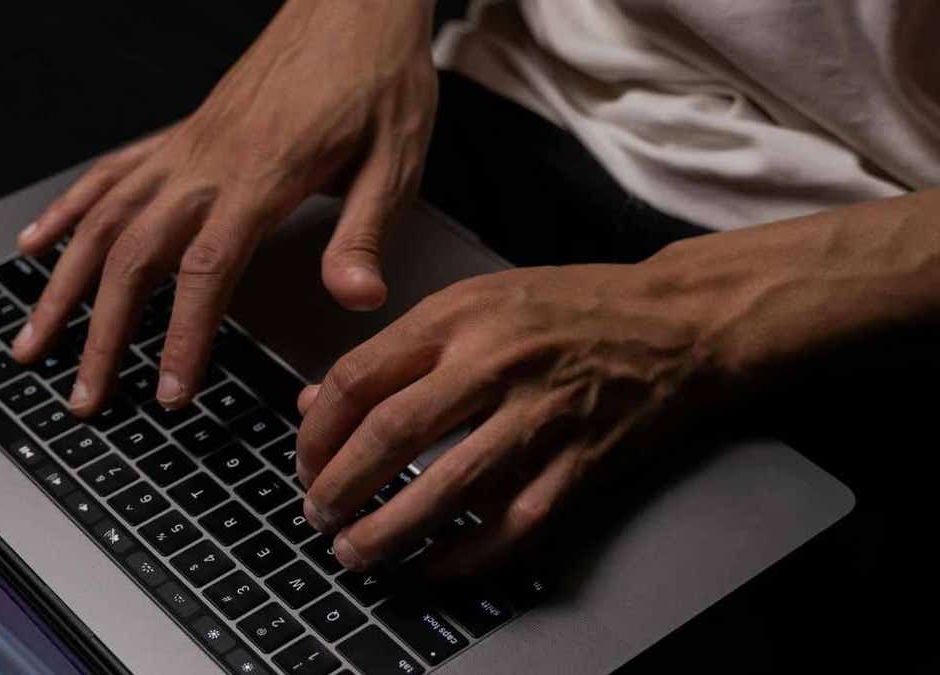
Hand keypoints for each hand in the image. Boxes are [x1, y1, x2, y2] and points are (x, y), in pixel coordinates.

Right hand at [13, 0, 438, 414]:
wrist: (353, 3)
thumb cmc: (377, 76)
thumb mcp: (394, 159)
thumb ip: (365, 233)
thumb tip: (358, 298)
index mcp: (261, 176)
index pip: (206, 270)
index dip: (181, 337)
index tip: (166, 393)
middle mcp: (206, 162)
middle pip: (134, 256)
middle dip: (101, 335)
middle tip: (84, 396)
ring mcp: (185, 147)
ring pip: (102, 220)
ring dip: (62, 286)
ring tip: (32, 340)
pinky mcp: (181, 134)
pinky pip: (108, 174)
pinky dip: (67, 212)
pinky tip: (36, 242)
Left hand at [295, 263, 734, 575]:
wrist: (676, 320)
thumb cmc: (572, 306)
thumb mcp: (475, 299)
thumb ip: (396, 350)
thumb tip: (315, 401)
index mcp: (459, 316)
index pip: (359, 378)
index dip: (316, 432)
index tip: (304, 461)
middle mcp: (495, 363)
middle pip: (390, 434)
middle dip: (339, 486)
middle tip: (318, 515)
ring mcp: (541, 415)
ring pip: (447, 487)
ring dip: (390, 530)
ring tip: (356, 552)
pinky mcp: (581, 461)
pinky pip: (514, 522)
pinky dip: (468, 553)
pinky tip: (435, 565)